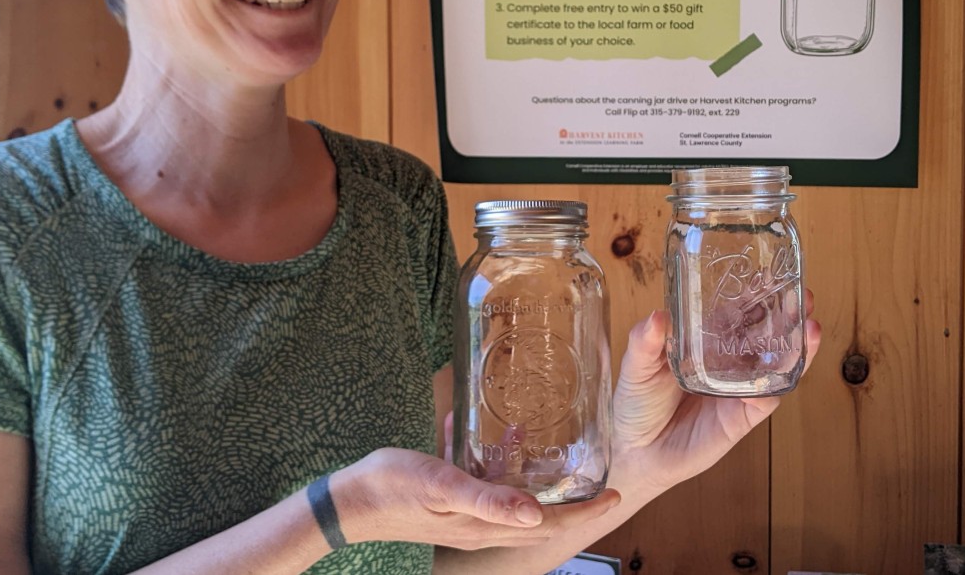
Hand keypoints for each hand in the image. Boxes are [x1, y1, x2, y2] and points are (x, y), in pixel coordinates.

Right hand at [333, 448, 620, 549]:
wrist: (346, 501)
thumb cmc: (392, 489)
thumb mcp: (443, 486)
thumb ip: (490, 499)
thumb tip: (538, 516)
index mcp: (486, 526)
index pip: (551, 524)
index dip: (587, 511)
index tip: (618, 493)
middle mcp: (481, 526)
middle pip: (541, 518)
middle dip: (572, 501)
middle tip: (599, 478)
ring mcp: (465, 516)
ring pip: (515, 502)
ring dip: (536, 481)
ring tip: (554, 453)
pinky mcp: (448, 502)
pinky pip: (485, 486)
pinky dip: (497, 465)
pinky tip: (492, 436)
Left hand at [609, 292, 821, 495]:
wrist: (635, 453)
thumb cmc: (635, 404)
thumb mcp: (636, 367)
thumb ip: (644, 342)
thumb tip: (657, 317)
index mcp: (705, 342)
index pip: (737, 312)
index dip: (756, 293)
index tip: (770, 272)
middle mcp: (727, 362)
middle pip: (766, 333)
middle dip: (788, 313)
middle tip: (805, 294)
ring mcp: (738, 389)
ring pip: (776, 363)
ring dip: (796, 344)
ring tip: (810, 324)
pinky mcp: (742, 418)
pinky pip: (767, 398)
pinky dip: (778, 382)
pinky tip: (788, 366)